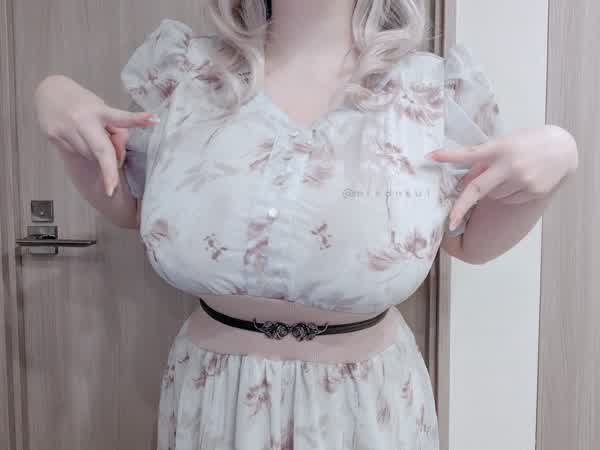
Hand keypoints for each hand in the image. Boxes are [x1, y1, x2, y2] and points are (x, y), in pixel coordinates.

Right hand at [35, 75, 158, 195]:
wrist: (50, 92)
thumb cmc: (84, 105)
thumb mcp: (103, 111)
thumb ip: (115, 131)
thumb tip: (116, 158)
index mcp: (99, 111)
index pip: (121, 118)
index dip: (137, 119)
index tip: (153, 119)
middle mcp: (82, 121)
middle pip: (101, 149)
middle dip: (108, 171)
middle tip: (112, 189)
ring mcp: (67, 130)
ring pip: (89, 155)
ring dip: (96, 154)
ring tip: (91, 137)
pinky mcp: (54, 136)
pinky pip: (76, 153)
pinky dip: (83, 151)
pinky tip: (79, 138)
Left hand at [425, 125, 578, 230]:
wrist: (562, 149)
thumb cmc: (525, 145)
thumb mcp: (503, 145)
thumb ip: (483, 160)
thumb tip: (464, 182)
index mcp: (499, 148)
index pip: (470, 153)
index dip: (450, 156)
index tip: (431, 156)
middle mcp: (510, 165)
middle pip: (477, 189)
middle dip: (461, 206)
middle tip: (450, 222)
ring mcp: (523, 180)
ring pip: (493, 196)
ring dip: (494, 190)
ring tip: (510, 174)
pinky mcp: (534, 191)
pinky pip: (509, 200)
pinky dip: (509, 194)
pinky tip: (521, 181)